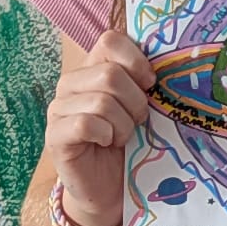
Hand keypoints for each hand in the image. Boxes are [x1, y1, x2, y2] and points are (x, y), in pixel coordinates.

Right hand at [44, 31, 150, 225]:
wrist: (114, 185)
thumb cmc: (134, 140)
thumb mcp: (145, 104)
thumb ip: (147, 80)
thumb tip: (172, 61)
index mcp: (94, 67)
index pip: (110, 40)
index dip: (137, 60)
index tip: (151, 84)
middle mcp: (71, 83)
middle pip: (110, 74)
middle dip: (135, 101)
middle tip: (138, 120)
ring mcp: (58, 109)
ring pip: (101, 101)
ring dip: (123, 123)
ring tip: (122, 136)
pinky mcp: (54, 136)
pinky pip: (86, 124)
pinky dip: (107, 135)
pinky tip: (107, 143)